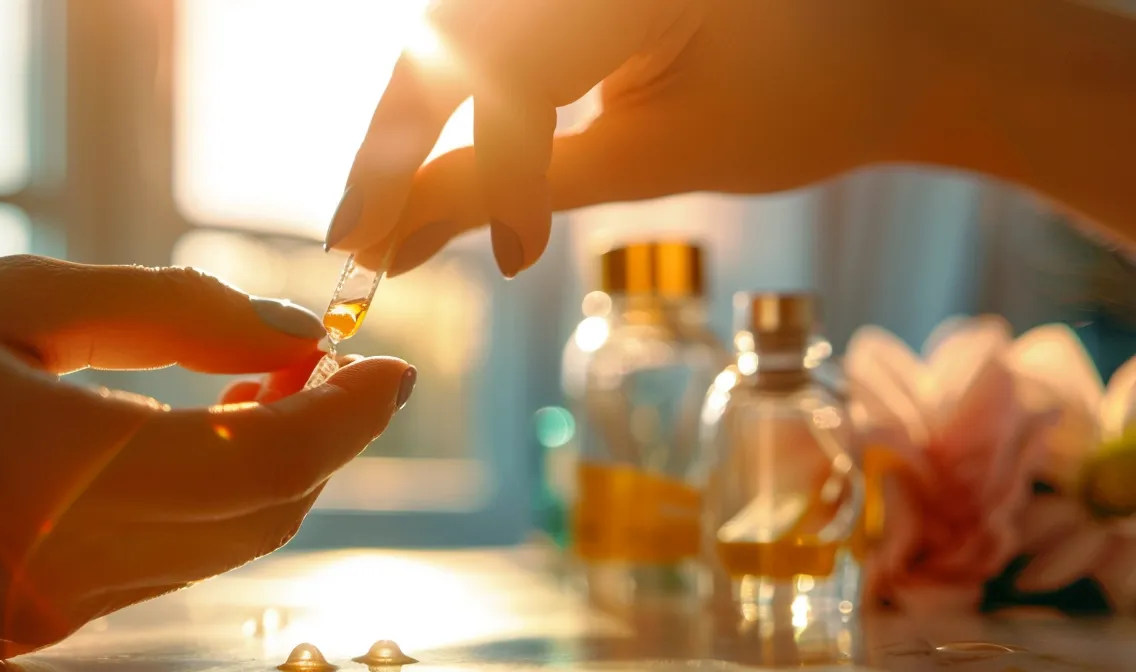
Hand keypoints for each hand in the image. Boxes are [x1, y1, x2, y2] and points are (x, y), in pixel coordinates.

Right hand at [0, 255, 415, 659]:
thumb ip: (164, 312)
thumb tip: (286, 329)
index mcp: (46, 464)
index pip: (261, 457)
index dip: (346, 412)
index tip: (388, 365)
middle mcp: (50, 567)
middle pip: (254, 518)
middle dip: (311, 442)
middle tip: (313, 362)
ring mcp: (28, 620)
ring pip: (206, 554)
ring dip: (248, 476)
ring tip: (238, 388)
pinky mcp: (5, 639)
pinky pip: (139, 573)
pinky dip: (178, 511)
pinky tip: (152, 445)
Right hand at [327, 0, 926, 276]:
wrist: (895, 35)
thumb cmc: (808, 98)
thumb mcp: (663, 152)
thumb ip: (525, 187)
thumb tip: (402, 240)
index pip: (515, 69)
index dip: (498, 170)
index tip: (507, 262)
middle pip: (446, 35)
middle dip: (393, 144)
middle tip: (353, 243)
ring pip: (448, 29)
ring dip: (405, 122)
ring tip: (373, 215)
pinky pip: (480, 24)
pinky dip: (446, 91)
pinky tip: (417, 158)